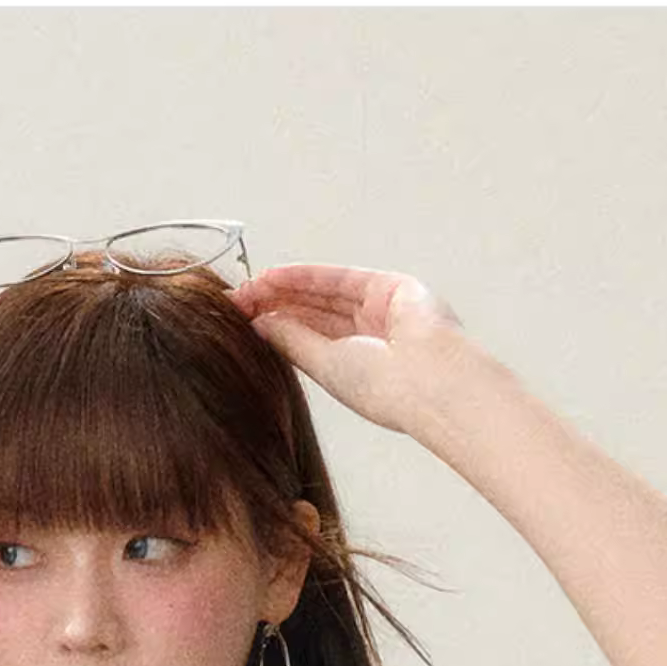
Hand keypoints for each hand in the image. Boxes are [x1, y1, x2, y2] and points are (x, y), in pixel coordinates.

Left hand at [227, 263, 470, 435]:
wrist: (429, 379)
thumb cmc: (384, 389)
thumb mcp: (325, 366)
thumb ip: (292, 341)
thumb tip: (259, 324)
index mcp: (354, 370)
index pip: (307, 341)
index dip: (273, 327)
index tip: (240, 320)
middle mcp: (368, 341)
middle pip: (312, 315)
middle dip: (274, 305)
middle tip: (236, 300)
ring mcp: (380, 313)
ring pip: (323, 295)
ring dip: (285, 288)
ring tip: (249, 287)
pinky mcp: (390, 288)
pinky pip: (340, 279)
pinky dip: (306, 276)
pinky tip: (275, 276)